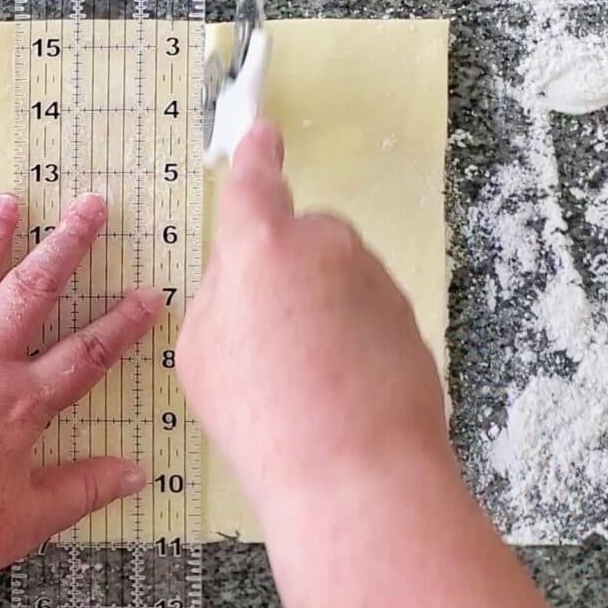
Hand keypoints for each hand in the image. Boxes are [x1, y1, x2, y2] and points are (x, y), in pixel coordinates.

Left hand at [0, 192, 158, 607]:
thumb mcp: (27, 519)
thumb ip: (85, 488)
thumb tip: (136, 474)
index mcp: (18, 404)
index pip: (86, 352)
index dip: (123, 322)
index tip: (148, 293)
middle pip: (32, 292)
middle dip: (66, 244)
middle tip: (90, 204)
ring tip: (10, 200)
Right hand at [178, 123, 448, 508]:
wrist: (356, 472)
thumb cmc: (259, 413)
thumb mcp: (200, 352)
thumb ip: (217, 296)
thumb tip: (241, 280)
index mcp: (261, 247)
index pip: (254, 183)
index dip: (255, 157)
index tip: (263, 135)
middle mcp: (324, 245)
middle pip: (296, 236)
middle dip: (280, 267)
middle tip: (263, 336)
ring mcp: (373, 278)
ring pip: (333, 273)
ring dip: (316, 302)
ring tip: (302, 375)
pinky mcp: (407, 313)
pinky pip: (363, 306)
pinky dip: (349, 331)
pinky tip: (338, 385)